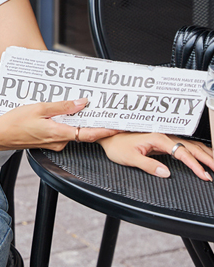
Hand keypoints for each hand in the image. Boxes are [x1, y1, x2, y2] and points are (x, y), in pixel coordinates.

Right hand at [0, 98, 118, 150]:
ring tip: (80, 104)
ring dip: (77, 120)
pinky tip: (61, 111)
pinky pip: (63, 131)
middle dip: (93, 121)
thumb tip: (81, 103)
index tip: (119, 126)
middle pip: (83, 131)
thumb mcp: (38, 108)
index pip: (89, 134)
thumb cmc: (15, 122)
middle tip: (103, 108)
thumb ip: (61, 106)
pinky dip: (66, 122)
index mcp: (59, 133)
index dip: (106, 130)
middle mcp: (59, 141)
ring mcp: (53, 143)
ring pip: (72, 131)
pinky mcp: (48, 141)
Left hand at [99, 133, 213, 180]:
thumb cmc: (116, 146)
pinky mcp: (163, 143)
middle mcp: (163, 136)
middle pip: (191, 146)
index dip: (195, 165)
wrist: (108, 137)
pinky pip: (185, 147)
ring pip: (190, 145)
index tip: (205, 175)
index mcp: (157, 138)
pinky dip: (197, 153)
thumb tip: (165, 172)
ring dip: (205, 154)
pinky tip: (203, 158)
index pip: (181, 152)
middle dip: (207, 158)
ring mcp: (164, 138)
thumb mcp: (129, 158)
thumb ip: (148, 165)